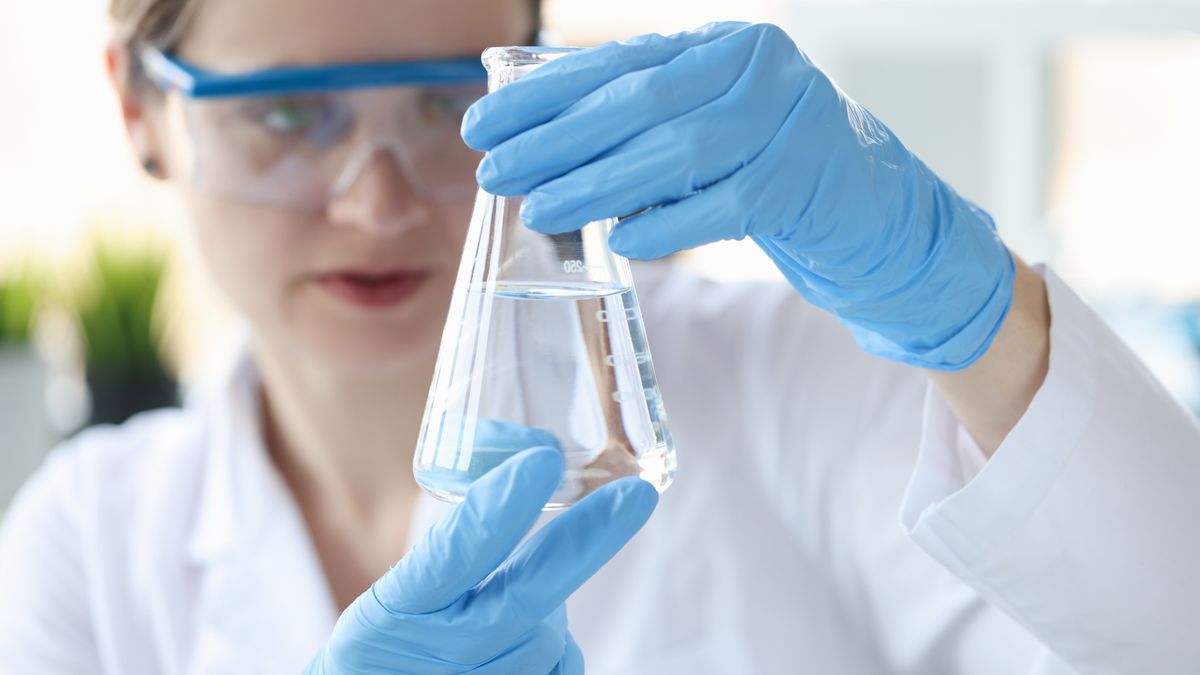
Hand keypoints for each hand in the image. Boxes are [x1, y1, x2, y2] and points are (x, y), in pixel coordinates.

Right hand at [305, 447, 657, 673]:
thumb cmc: (388, 647)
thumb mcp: (394, 594)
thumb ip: (458, 543)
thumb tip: (540, 464)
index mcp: (392, 614)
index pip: (450, 556)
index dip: (500, 509)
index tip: (543, 460)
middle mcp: (438, 659)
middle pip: (525, 600)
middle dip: (585, 542)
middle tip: (635, 495)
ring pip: (550, 633)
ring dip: (549, 603)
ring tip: (507, 599)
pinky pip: (560, 667)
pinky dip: (555, 643)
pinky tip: (524, 637)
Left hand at [462, 22, 1014, 370]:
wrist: (870, 209)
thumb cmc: (769, 168)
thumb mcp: (706, 128)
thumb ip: (642, 122)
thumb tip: (541, 140)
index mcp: (722, 45)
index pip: (619, 65)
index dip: (545, 97)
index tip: (484, 125)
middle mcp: (757, 68)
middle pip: (640, 103)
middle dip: (557, 140)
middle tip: (493, 171)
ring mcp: (788, 121)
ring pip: (676, 152)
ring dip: (597, 184)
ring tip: (538, 208)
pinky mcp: (806, 181)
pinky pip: (724, 205)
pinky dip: (668, 222)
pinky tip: (620, 236)